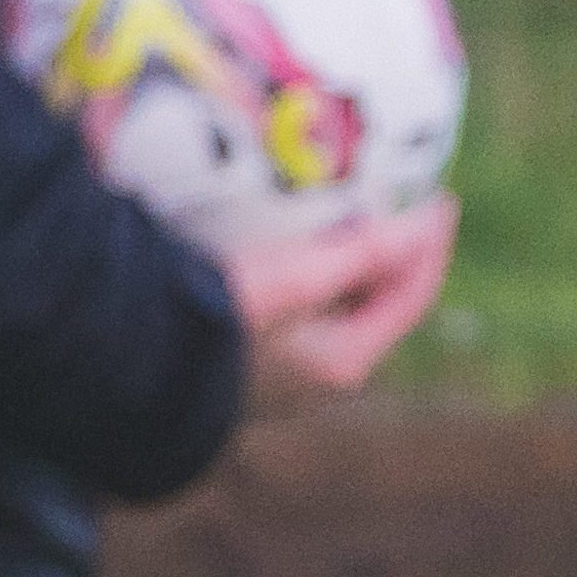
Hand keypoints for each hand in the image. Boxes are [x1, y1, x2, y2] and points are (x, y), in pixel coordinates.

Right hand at [226, 198, 454, 402]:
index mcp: (343, 360)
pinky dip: (323, 280)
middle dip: (399, 256)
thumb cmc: (217, 317)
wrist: (136, 359)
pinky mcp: (257, 366)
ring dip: (360, 266)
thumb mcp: (298, 276)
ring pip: (345, 312)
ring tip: (361, 219)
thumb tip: (428, 221)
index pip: (409, 298)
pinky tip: (305, 252)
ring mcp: (290, 377)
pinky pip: (310, 316)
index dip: (430, 246)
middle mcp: (324, 378)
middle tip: (406, 204)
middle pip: (380, 306)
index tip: (440, 199)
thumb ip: (365, 251)